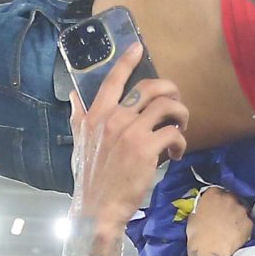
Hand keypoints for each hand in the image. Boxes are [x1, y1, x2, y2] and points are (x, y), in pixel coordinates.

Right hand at [70, 45, 189, 223]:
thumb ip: (78, 117)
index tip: (137, 46)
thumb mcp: (78, 143)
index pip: (112, 80)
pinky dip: (180, 142)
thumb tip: (74, 95)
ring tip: (180, 128)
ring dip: (180, 114)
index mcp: (96, 115)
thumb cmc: (90, 178)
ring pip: (167, 106)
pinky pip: (173, 133)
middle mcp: (113, 118)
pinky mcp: (147, 149)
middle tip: (175, 101)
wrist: (97, 209)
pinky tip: (175, 153)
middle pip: (150, 87)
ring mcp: (130, 132)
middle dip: (170, 89)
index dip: (126, 60)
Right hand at [184, 186, 254, 255]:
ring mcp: (241, 209)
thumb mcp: (193, 216)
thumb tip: (205, 210)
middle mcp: (229, 198)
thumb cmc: (197, 234)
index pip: (217, 191)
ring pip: (241, 209)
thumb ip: (202, 208)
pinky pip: (247, 222)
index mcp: (213, 194)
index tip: (217, 206)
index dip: (217, 199)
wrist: (210, 250)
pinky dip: (244, 227)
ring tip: (232, 227)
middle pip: (232, 198)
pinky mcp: (249, 222)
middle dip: (229, 206)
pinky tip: (237, 234)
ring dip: (238, 215)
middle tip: (225, 217)